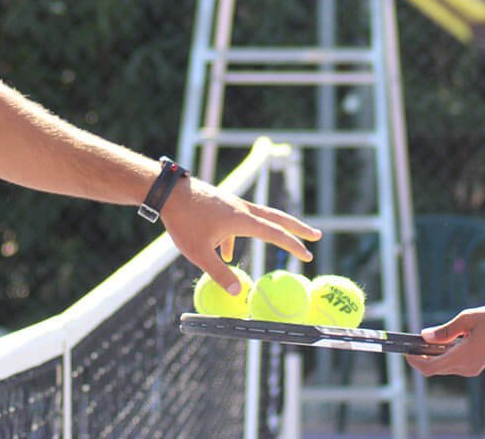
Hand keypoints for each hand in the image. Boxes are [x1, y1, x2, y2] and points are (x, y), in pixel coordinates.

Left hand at [161, 177, 320, 293]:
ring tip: (279, 243)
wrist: (168, 192)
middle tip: (316, 235)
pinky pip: (238, 222)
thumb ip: (219, 273)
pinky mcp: (221, 204)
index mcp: (241, 220)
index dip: (293, 245)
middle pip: (277, 218)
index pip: (275, 234)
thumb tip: (239, 293)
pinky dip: (238, 237)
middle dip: (298, 228)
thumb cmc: (183, 222)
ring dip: (271, 230)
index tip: (308, 254)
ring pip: (260, 218)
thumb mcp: (198, 253)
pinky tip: (226, 252)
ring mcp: (232, 204)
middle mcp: (242, 209)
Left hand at [406, 305, 484, 378]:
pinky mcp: (480, 363)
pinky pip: (460, 362)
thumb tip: (425, 336)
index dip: (415, 361)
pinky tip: (449, 342)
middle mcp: (468, 367)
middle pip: (437, 368)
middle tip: (413, 342)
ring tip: (428, 338)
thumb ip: (445, 330)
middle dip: (423, 357)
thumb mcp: (468, 319)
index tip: (406, 350)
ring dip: (436, 354)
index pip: (430, 367)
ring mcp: (475, 367)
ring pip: (448, 365)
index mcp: (463, 357)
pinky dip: (451, 353)